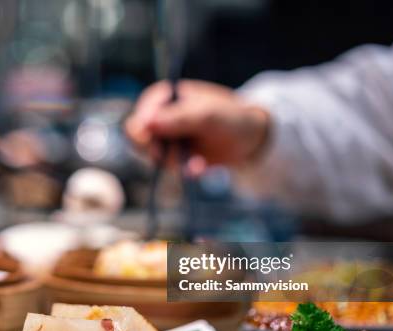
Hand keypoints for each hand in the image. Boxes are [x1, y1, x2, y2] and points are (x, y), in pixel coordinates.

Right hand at [125, 80, 269, 165]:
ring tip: (196, 164)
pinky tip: (200, 169)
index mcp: (169, 97)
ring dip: (172, 162)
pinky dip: (185, 170)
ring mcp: (170, 137)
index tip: (149, 140)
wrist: (251, 140)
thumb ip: (178, 118)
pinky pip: (170, 167)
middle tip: (165, 157)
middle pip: (141, 134)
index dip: (142, 126)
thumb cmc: (231, 118)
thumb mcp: (208, 115)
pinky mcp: (177, 156)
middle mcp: (164, 116)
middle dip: (155, 148)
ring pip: (153, 154)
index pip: (144, 109)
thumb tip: (147, 122)